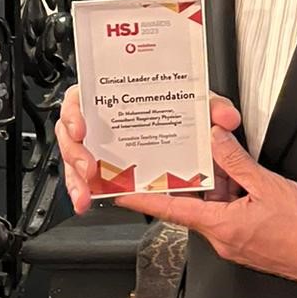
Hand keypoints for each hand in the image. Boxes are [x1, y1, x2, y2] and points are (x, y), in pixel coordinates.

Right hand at [55, 85, 243, 215]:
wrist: (192, 135)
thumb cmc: (181, 108)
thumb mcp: (199, 104)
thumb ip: (214, 107)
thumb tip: (225, 118)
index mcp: (115, 96)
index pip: (81, 96)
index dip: (74, 111)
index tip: (82, 126)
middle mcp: (101, 121)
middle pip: (70, 133)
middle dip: (74, 153)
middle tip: (88, 166)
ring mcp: (98, 146)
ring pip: (72, 161)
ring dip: (75, 180)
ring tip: (85, 194)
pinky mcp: (102, 170)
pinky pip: (84, 181)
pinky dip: (84, 192)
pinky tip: (87, 201)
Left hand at [109, 124, 296, 283]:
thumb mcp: (268, 185)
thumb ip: (238, 161)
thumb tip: (216, 140)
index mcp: (221, 227)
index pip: (171, 210)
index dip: (142, 200)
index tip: (119, 192)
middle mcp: (223, 239)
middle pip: (196, 204)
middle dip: (197, 179)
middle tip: (194, 156)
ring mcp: (237, 243)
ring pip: (215, 208)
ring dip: (221, 187)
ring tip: (233, 165)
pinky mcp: (250, 243)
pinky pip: (231, 216)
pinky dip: (234, 198)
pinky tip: (248, 183)